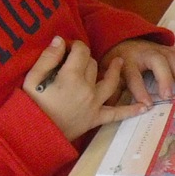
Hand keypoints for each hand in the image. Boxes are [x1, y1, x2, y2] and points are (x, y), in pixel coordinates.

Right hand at [27, 37, 147, 140]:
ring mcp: (94, 104)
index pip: (81, 51)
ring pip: (110, 82)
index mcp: (71, 76)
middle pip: (93, 65)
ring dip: (117, 71)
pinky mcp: (95, 118)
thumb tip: (61, 40)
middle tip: (78, 59)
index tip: (68, 47)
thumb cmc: (30, 106)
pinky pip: (116, 114)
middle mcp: (87, 88)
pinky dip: (130, 110)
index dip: (75, 45)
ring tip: (120, 62)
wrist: (34, 135)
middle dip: (87, 58)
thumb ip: (48, 57)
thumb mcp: (32, 78)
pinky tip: (144, 107)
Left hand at [106, 38, 174, 103]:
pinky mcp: (166, 48)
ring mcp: (157, 49)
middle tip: (169, 96)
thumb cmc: (116, 63)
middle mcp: (143, 53)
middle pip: (157, 61)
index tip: (147, 104)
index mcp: (127, 61)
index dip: (140, 90)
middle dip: (165, 78)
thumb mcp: (109, 75)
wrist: (120, 41)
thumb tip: (109, 108)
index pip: (134, 75)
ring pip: (171, 57)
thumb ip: (111, 89)